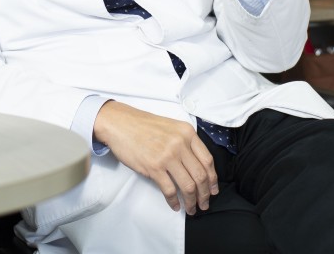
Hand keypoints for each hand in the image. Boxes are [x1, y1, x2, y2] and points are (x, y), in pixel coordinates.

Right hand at [93, 101, 217, 213]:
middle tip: (204, 204)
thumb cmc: (143, 125)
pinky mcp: (153, 167)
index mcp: (187, 133)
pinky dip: (174, 201)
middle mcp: (180, 144)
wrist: (120, 123)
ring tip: (191, 208)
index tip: (213, 190)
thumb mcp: (171, 127)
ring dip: (192, 201)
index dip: (213, 179)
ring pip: (188, 186)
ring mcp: (167, 156)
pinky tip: (175, 205)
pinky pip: (169, 190)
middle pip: (200, 176)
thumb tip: (195, 166)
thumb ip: (185, 142)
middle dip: (205, 194)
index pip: (208, 160)